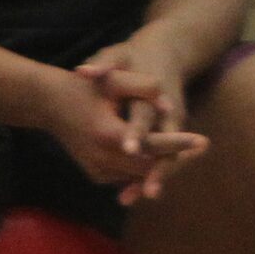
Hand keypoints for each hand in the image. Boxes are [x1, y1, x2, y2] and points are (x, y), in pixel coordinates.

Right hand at [43, 63, 207, 203]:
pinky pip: (126, 174)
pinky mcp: (95, 174)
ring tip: (192, 152)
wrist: (51, 104)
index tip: (202, 140)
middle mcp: (100, 159)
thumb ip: (143, 87)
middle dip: (175, 157)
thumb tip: (168, 102)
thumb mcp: (114, 79)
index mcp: (106, 135)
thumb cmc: (86, 87)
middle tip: (203, 146)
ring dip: (161, 165)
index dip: (177, 143)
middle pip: (147, 166)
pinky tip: (164, 155)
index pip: (150, 145)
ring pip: (137, 174)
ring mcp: (96, 170)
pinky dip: (144, 168)